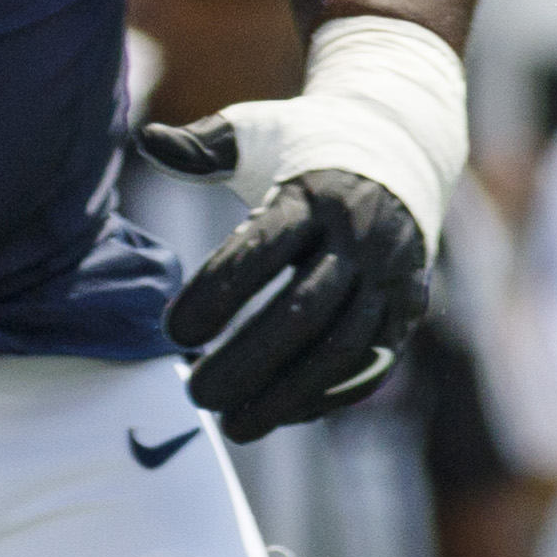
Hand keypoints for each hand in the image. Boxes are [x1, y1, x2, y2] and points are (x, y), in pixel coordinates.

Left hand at [142, 140, 431, 438]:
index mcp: (316, 195)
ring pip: (342, 345)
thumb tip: (147, 138)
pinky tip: (282, 415)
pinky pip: (372, 359)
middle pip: (303, 310)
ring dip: (287, 393)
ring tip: (233, 425)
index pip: (261, 250)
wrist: (406, 140)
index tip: (171, 334)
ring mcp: (392, 273)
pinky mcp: (409, 302)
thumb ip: (202, 145)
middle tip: (195, 395)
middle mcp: (362, 236)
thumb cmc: (307, 142)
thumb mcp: (258, 130)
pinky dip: (329, 393)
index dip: (215, 294)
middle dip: (247, 360)